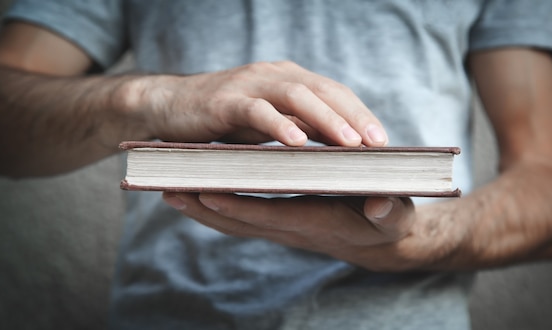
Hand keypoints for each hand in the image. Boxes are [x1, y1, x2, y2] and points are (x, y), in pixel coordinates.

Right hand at [121, 61, 387, 146]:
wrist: (169, 107)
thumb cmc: (224, 119)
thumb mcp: (268, 123)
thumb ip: (297, 127)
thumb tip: (334, 146)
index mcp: (288, 79)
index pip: (334, 93)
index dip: (360, 114)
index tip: (383, 141)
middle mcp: (273, 75)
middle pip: (324, 91)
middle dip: (354, 116)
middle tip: (378, 144)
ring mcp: (249, 84)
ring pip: (297, 96)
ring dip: (326, 119)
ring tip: (350, 144)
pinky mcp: (225, 100)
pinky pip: (257, 110)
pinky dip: (279, 125)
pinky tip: (298, 143)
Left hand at [162, 192, 468, 271]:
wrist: (385, 240)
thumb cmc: (390, 221)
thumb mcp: (396, 215)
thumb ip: (389, 210)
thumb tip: (381, 204)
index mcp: (316, 222)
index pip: (270, 214)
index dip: (239, 205)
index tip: (207, 192)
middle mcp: (292, 227)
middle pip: (239, 220)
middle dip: (203, 206)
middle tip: (166, 188)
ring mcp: (283, 225)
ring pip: (235, 219)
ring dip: (201, 206)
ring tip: (168, 188)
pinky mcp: (281, 218)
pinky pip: (242, 214)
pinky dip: (217, 203)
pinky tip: (198, 189)